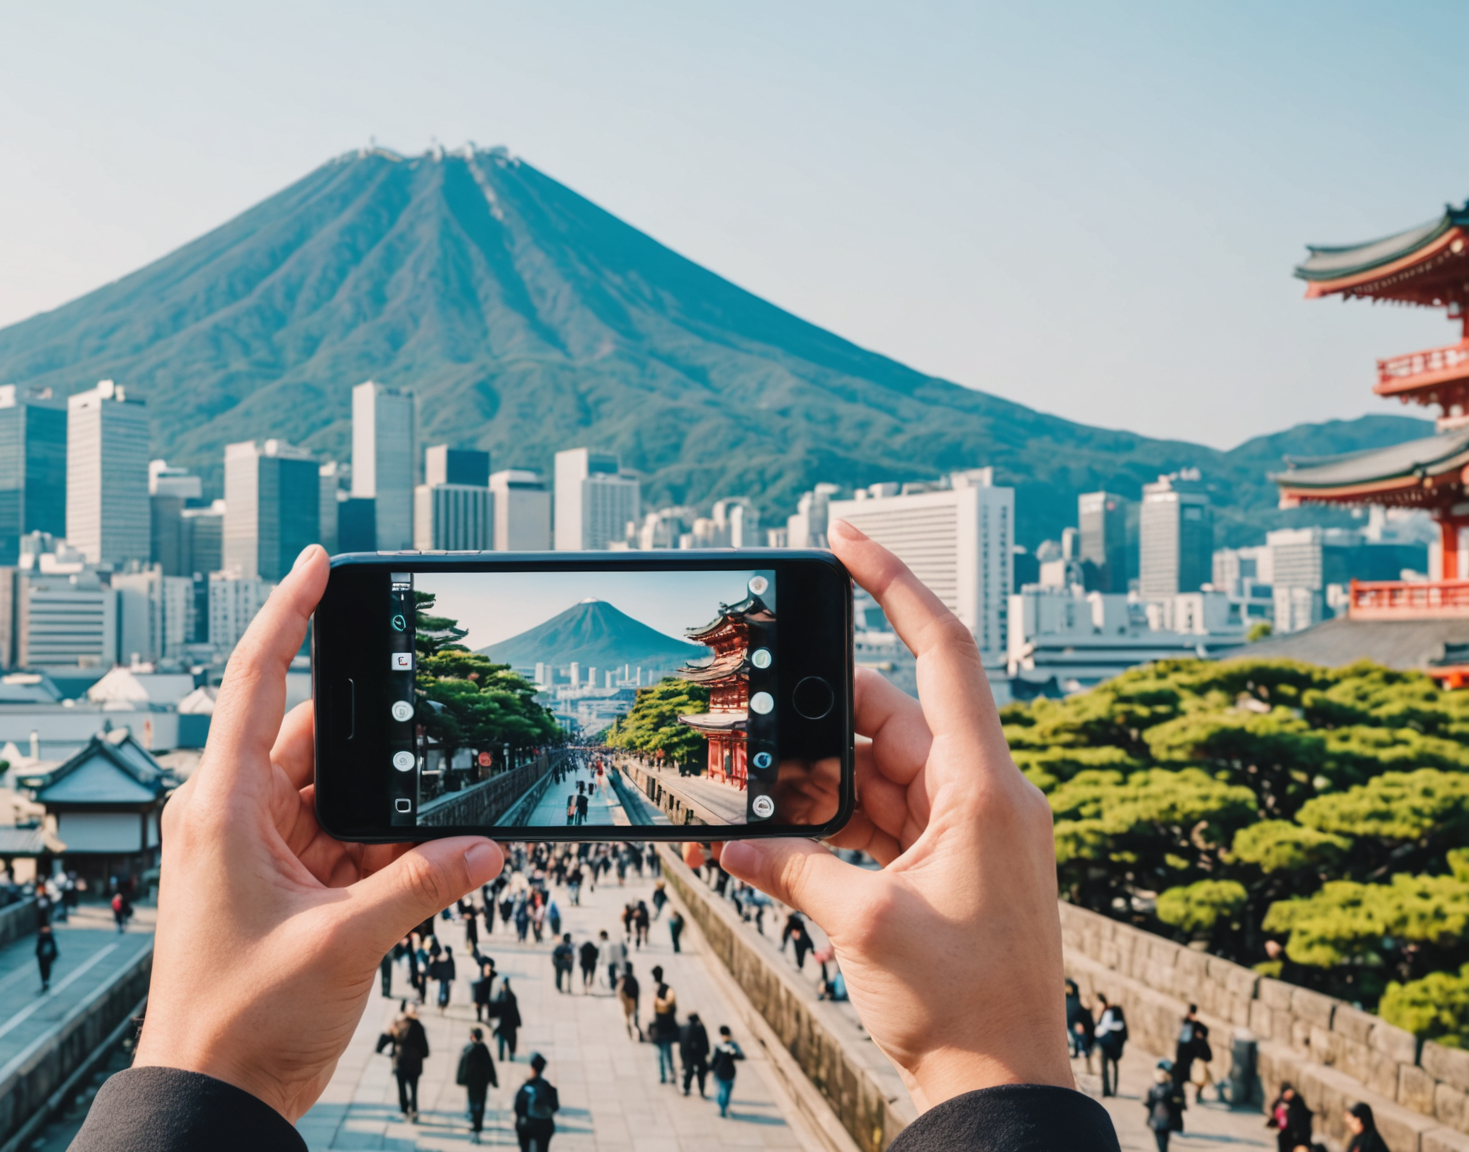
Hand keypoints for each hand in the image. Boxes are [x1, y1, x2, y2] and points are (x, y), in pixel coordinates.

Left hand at [132, 545, 504, 1120]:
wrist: (214, 1094)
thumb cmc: (238, 1019)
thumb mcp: (341, 943)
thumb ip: (419, 886)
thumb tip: (483, 847)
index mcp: (220, 806)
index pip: (256, 681)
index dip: (288, 614)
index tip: (318, 563)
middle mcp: (232, 816)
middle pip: (312, 740)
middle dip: (376, 740)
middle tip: (432, 720)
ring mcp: (256, 853)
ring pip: (335, 797)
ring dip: (387, 809)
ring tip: (442, 809)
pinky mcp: (282, 890)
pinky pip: (344, 845)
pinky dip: (386, 850)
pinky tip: (433, 859)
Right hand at [692, 519, 1069, 1107]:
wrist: (1001, 1083)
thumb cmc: (966, 1007)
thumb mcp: (863, 925)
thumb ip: (792, 867)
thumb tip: (729, 841)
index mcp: (985, 789)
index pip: (944, 654)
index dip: (894, 587)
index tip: (846, 539)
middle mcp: (980, 797)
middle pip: (888, 715)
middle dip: (814, 711)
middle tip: (747, 701)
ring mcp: (963, 833)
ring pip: (875, 769)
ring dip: (815, 775)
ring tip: (749, 777)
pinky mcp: (943, 868)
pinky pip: (876, 819)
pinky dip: (828, 821)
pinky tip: (775, 829)